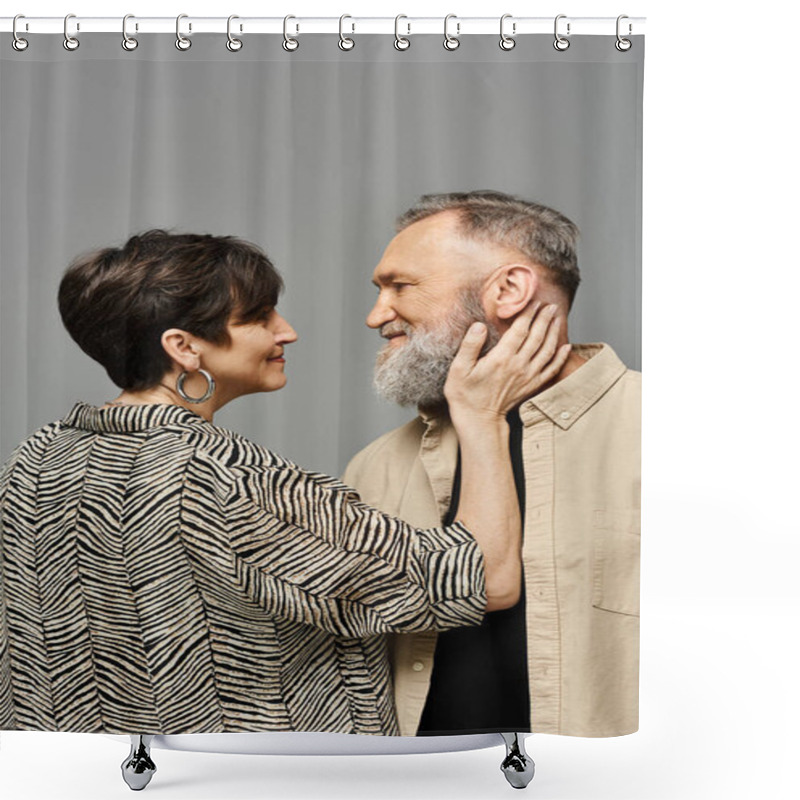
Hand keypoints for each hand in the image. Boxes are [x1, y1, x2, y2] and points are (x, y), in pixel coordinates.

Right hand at [444, 303, 570, 423]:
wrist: (478, 419)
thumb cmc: (465, 394)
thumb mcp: (459, 368)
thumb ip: (470, 345)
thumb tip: (479, 326)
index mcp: (501, 358)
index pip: (519, 330)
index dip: (528, 314)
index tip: (533, 302)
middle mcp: (518, 365)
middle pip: (537, 336)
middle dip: (544, 318)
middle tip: (550, 305)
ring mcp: (528, 376)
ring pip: (547, 350)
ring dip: (553, 332)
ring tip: (557, 318)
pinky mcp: (532, 386)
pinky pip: (551, 369)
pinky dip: (560, 357)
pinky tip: (566, 347)